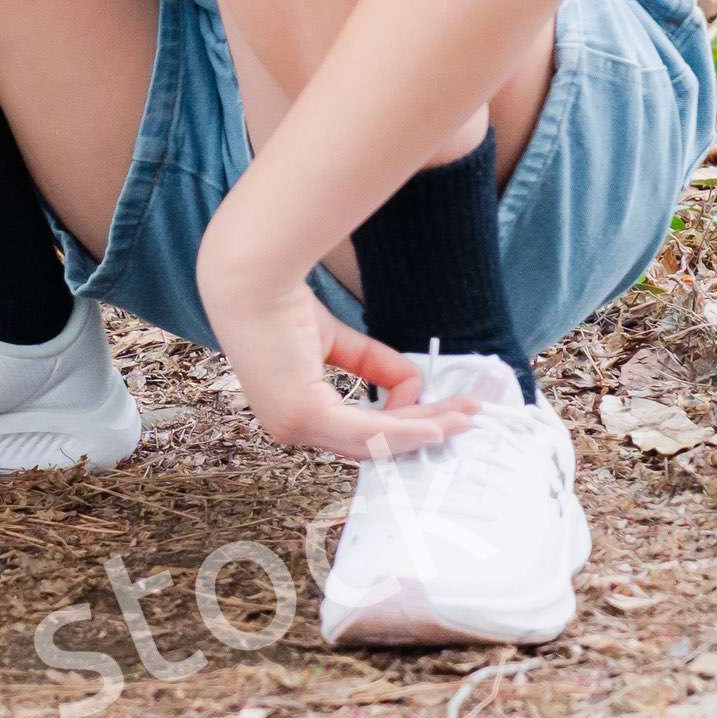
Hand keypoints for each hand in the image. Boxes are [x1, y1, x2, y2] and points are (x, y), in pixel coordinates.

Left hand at [197, 217, 486, 462]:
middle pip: (373, 442)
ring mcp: (293, 425)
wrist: (251, 275)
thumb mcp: (338, 342)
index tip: (439, 415)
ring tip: (464, 419)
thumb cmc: (279, 301)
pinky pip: (367, 430)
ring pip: (375, 439)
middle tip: (465, 419)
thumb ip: (374, 366)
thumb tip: (414, 385)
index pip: (355, 433)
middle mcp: (288, 428)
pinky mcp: (303, 414)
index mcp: (290, 414)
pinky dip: (406, 430)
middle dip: (424, 430)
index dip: (400, 428)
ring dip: (425, 430)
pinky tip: (436, 424)